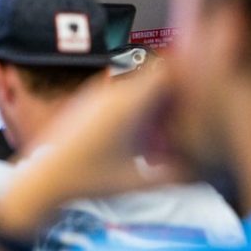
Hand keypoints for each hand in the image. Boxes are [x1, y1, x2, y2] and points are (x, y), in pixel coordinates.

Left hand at [0, 69, 191, 235]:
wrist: (43, 178)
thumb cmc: (87, 180)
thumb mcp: (138, 181)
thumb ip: (176, 176)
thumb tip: (208, 174)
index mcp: (127, 103)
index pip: (165, 69)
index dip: (186, 75)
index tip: (202, 92)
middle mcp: (110, 91)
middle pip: (152, 72)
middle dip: (172, 86)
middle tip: (188, 109)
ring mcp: (95, 94)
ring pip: (134, 79)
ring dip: (151, 92)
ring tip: (164, 120)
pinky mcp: (85, 102)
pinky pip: (116, 88)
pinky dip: (133, 100)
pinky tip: (137, 127)